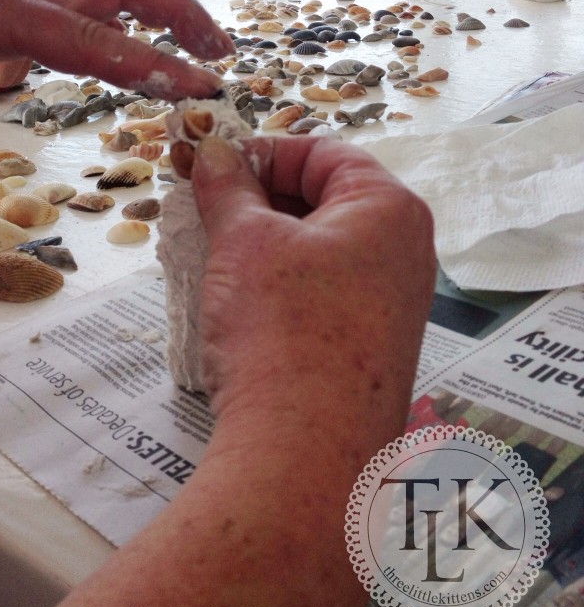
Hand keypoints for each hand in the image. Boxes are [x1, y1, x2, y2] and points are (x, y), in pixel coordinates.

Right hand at [0, 137, 434, 606]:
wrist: (303, 455)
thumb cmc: (281, 329)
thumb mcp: (244, 242)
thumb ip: (228, 186)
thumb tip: (214, 151)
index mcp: (389, 210)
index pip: (322, 152)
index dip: (261, 153)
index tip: (211, 167)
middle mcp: (405, 254)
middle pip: (324, 202)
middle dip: (259, 203)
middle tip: (203, 213)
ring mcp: (392, 307)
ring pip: (319, 253)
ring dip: (264, 248)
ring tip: (212, 259)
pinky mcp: (370, 351)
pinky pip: (323, 297)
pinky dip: (281, 290)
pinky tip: (239, 308)